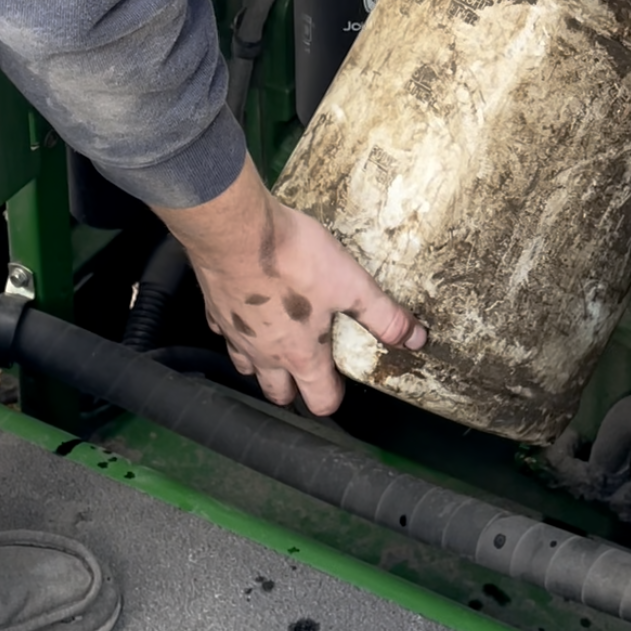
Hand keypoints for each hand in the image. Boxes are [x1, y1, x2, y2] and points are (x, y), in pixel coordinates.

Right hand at [152, 155, 425, 414]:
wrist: (236, 229)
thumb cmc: (294, 258)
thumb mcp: (351, 284)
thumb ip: (384, 316)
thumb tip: (415, 339)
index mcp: (301, 354)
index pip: (318, 400)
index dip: (332, 399)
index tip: (339, 386)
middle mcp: (265, 354)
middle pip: (276, 393)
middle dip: (293, 391)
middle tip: (308, 373)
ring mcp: (235, 334)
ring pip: (245, 367)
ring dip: (261, 366)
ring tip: (277, 347)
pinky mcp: (214, 309)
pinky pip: (223, 332)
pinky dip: (235, 330)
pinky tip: (246, 311)